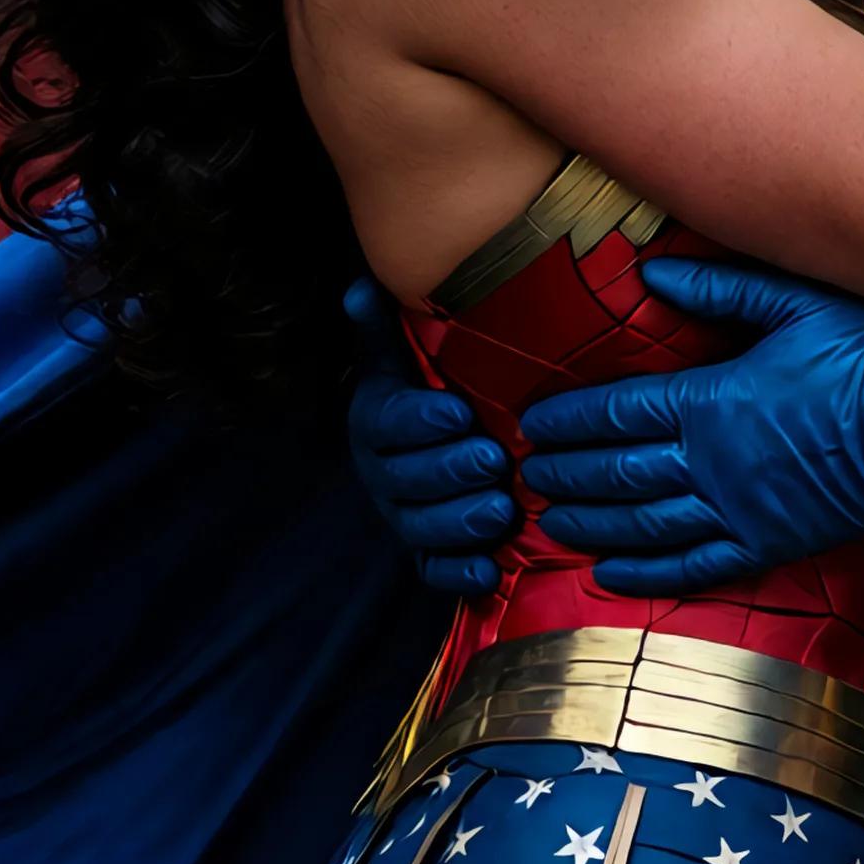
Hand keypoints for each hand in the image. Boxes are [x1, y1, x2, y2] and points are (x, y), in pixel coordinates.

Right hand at [342, 279, 512, 600]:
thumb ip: (383, 327)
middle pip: (404, 481)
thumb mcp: (406, 354)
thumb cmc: (432, 388)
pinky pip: (433, 571)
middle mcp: (384, 474)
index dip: (420, 420)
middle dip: (449, 472)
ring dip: (459, 523)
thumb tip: (361, 288)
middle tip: (495, 459)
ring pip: (420, 529)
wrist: (445, 441)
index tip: (457, 411)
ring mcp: (404, 517)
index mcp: (376, 421)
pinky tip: (488, 570)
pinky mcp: (427, 552)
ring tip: (502, 509)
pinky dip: (458, 575)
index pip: (389, 424)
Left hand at [522, 256, 863, 595]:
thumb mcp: (792, 302)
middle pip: (620, 472)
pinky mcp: (772, 542)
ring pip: (646, 524)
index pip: (620, 412)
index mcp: (713, 400)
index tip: (535, 423)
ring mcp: (741, 509)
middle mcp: (714, 462)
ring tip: (551, 524)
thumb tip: (649, 273)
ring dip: (592, 525)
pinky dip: (648, 572)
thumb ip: (718, 288)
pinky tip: (611, 575)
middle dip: (568, 474)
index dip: (572, 420)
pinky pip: (696, 565)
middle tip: (525, 474)